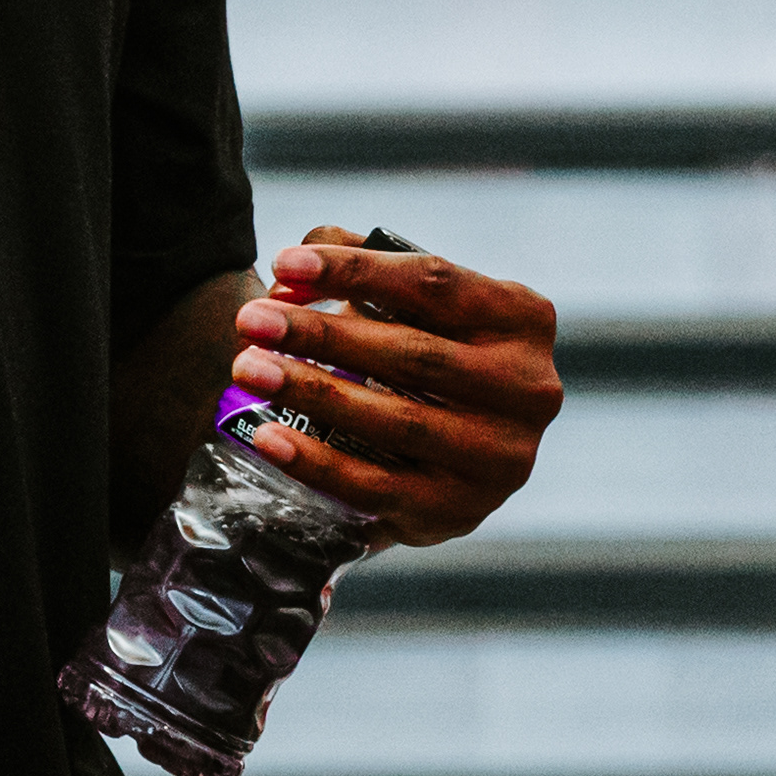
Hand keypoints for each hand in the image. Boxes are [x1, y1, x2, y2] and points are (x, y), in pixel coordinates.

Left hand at [227, 226, 560, 546]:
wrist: (447, 449)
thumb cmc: (421, 348)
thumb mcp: (408, 299)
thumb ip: (354, 264)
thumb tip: (288, 279)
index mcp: (522, 318)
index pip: (434, 283)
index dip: (355, 269)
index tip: (283, 263)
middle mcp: (528, 389)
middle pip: (412, 353)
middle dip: (320, 334)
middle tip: (249, 321)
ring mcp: (499, 458)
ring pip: (396, 421)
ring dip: (311, 392)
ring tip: (247, 369)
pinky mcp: (457, 512)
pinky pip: (377, 486)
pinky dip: (317, 463)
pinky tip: (268, 437)